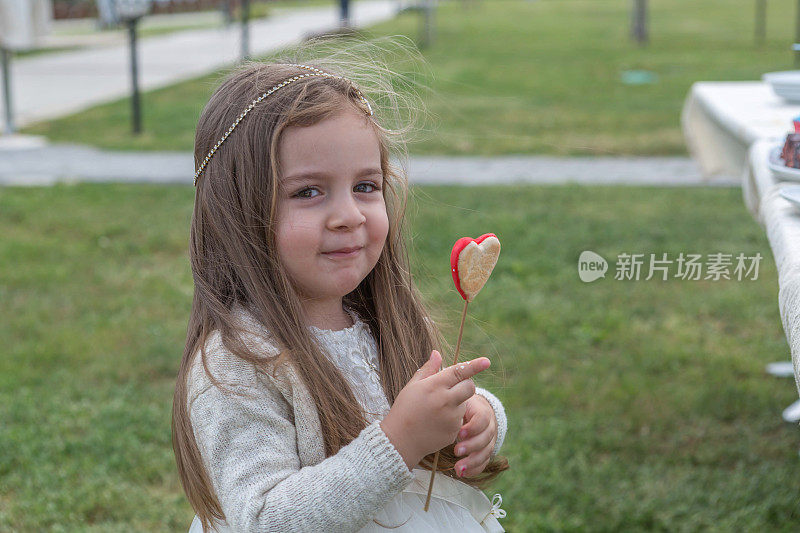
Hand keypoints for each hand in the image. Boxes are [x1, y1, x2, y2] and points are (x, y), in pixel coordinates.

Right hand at [380, 350, 490, 470]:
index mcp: (434, 386)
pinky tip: (437, 421)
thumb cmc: (404, 409)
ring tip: (437, 409)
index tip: (487, 362)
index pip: (458, 372)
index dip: (474, 366)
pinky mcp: (454, 431)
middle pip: (469, 387)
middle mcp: (445, 401)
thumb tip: (437, 353)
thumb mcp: (412, 386)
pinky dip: (453, 418)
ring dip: (457, 402)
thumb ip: (428, 369)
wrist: (400, 440)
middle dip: (466, 384)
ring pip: (465, 403)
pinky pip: (460, 419)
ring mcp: (451, 418)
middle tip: (453, 388)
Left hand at [453, 394, 496, 477]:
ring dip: (473, 461)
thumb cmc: (461, 407)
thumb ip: (452, 405)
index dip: (473, 427)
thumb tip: (441, 410)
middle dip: (472, 446)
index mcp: (482, 411)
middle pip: (486, 437)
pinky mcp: (486, 451)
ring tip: (458, 468)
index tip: (459, 433)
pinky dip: (475, 469)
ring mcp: (490, 440)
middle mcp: (489, 426)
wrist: (474, 411)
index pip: (483, 418)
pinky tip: (462, 473)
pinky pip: (484, 462)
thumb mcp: (458, 402)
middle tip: (456, 451)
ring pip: (487, 452)